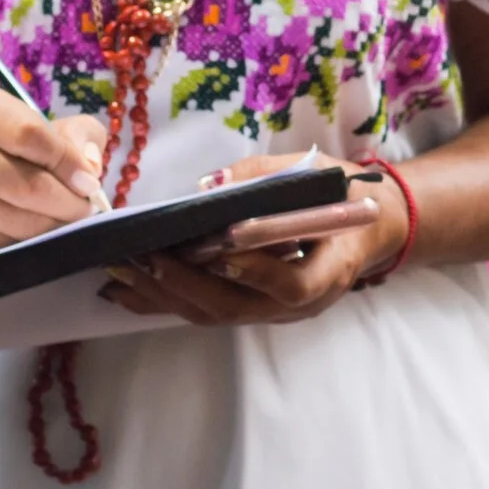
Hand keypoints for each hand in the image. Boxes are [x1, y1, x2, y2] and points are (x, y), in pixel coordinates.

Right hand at [0, 85, 106, 251]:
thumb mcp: (34, 128)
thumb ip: (74, 136)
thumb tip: (91, 168)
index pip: (32, 136)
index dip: (69, 162)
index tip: (90, 182)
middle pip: (31, 184)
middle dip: (69, 203)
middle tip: (83, 208)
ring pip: (21, 218)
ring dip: (54, 226)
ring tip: (63, 219)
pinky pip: (5, 240)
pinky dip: (30, 240)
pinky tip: (35, 231)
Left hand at [99, 156, 405, 324]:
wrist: (370, 229)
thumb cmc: (345, 195)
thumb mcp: (320, 173)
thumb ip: (268, 177)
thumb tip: (210, 185)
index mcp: (332, 269)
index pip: (292, 285)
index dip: (254, 270)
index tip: (218, 248)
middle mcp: (301, 304)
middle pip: (236, 308)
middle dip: (181, 283)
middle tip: (139, 256)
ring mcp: (275, 313)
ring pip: (213, 315)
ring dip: (162, 295)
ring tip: (118, 272)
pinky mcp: (254, 309)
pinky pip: (206, 311)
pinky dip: (164, 301)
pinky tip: (126, 292)